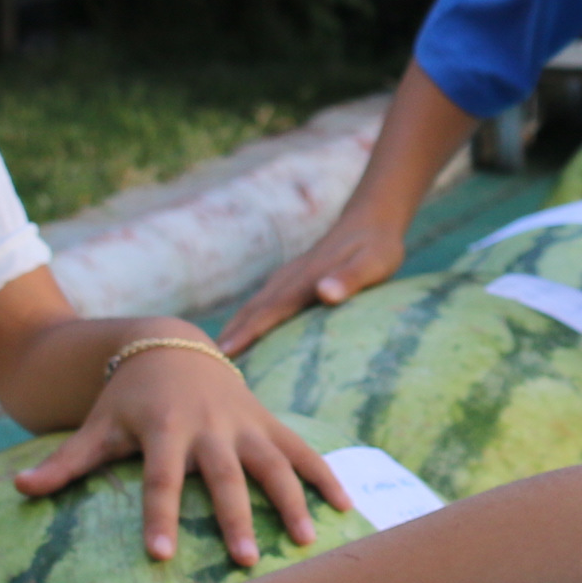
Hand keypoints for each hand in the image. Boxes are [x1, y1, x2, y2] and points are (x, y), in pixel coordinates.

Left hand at [12, 337, 351, 566]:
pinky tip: (346, 508)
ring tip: (306, 541)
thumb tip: (17, 488)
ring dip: (292, 500)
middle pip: (224, 476)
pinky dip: (325, 475)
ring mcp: (244, 422)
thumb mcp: (96, 426)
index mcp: (163, 429)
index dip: (160, 516)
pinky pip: (302, 449)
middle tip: (245, 563)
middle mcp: (209, 425)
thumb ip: (64, 463)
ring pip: (274, 462)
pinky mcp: (268, 421)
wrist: (170, 345)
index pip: (160, 479)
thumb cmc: (126, 399)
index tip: (162, 556)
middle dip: (236, 517)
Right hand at [213, 210, 405, 354]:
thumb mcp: (373, 264)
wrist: (372, 218)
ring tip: (216, 355)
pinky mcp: (292, 280)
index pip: (270, 310)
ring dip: (235, 328)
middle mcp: (289, 279)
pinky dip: (248, 320)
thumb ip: (349, 278)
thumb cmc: (377, 246)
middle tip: (204, 364)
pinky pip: (264, 303)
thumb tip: (324, 293)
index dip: (247, 333)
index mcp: (304, 280)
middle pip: (253, 310)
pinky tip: (244, 334)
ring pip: (254, 306)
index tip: (225, 353)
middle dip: (231, 335)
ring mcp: (288, 278)